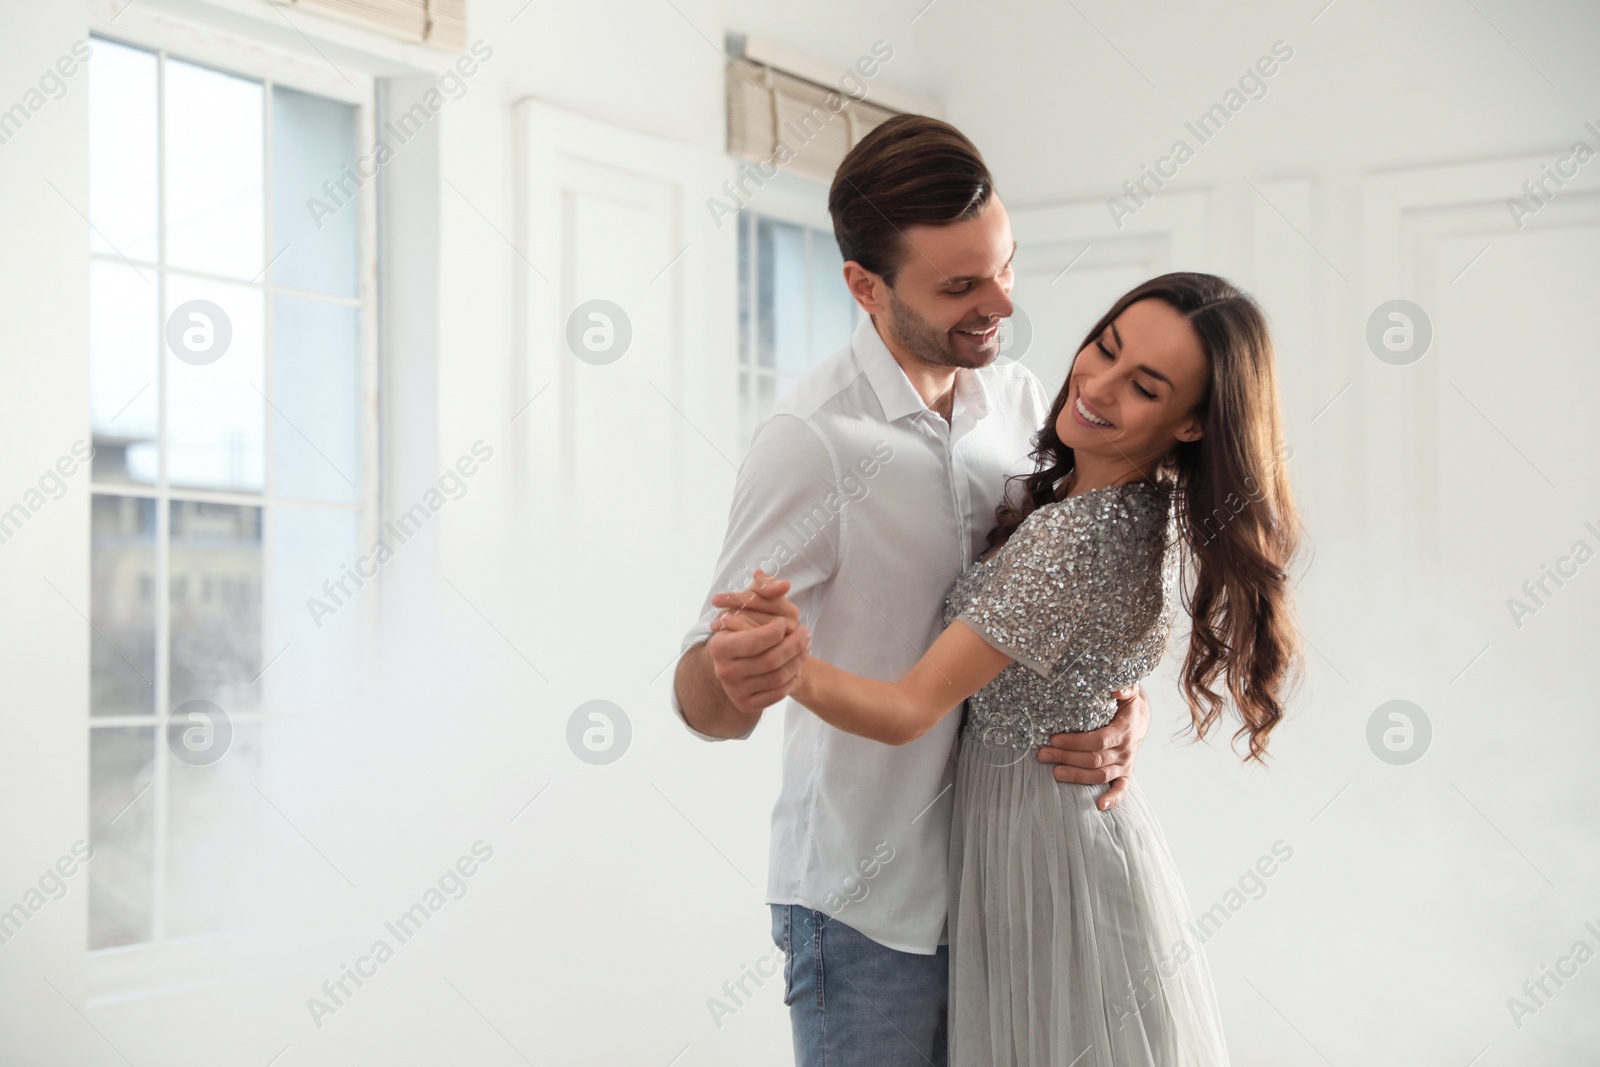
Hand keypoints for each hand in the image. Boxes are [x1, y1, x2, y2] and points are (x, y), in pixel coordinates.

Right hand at [705, 570, 808, 713]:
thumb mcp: (751, 604)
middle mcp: (723, 671)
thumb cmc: (744, 627)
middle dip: (794, 644)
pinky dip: (792, 678)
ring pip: (778, 677)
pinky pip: (778, 693)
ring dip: (798, 660)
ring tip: (806, 646)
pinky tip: (797, 665)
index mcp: (719, 646)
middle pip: (771, 660)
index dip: (776, 631)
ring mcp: (734, 691)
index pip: (755, 640)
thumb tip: (784, 585)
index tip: (786, 622)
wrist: (735, 661)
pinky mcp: (746, 704)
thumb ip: (765, 589)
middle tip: (807, 632)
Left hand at [1036, 683, 1150, 810]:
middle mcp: (1125, 750)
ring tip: (1054, 773)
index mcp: (1124, 731)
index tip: (1053, 738)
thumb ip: (1124, 687)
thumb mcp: (1128, 691)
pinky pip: (1121, 789)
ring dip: (1076, 776)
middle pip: (1094, 759)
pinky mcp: (1125, 774)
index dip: (1075, 741)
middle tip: (1042, 754)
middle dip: (1066, 757)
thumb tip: (1115, 688)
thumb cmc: (1127, 704)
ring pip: (1100, 775)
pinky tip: (1099, 805)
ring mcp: (1125, 764)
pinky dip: (1113, 799)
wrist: (1141, 718)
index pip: (1098, 740)